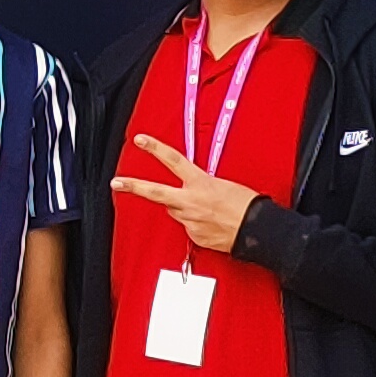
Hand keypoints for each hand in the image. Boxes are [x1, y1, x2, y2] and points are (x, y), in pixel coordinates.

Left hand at [109, 132, 263, 257]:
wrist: (258, 231)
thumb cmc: (248, 206)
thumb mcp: (224, 184)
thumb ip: (201, 185)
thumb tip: (191, 189)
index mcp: (200, 182)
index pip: (173, 159)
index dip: (154, 148)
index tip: (141, 140)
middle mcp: (191, 201)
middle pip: (155, 192)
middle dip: (134, 186)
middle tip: (117, 183)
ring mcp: (190, 220)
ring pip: (175, 211)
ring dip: (182, 208)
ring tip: (205, 210)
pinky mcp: (194, 236)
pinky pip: (188, 227)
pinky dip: (195, 224)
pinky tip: (211, 223)